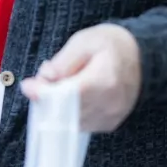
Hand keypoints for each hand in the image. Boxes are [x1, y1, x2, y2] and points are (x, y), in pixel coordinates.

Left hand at [21, 24, 141, 131]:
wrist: (138, 55)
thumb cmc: (109, 45)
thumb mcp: (83, 41)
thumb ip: (63, 61)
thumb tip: (46, 78)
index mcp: (105, 80)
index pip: (70, 95)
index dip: (45, 93)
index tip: (28, 86)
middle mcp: (110, 104)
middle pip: (68, 111)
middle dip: (46, 98)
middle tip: (35, 83)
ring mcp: (111, 117)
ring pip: (71, 122)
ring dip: (54, 106)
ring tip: (52, 84)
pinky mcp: (108, 123)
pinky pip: (80, 124)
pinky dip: (66, 113)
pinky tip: (63, 95)